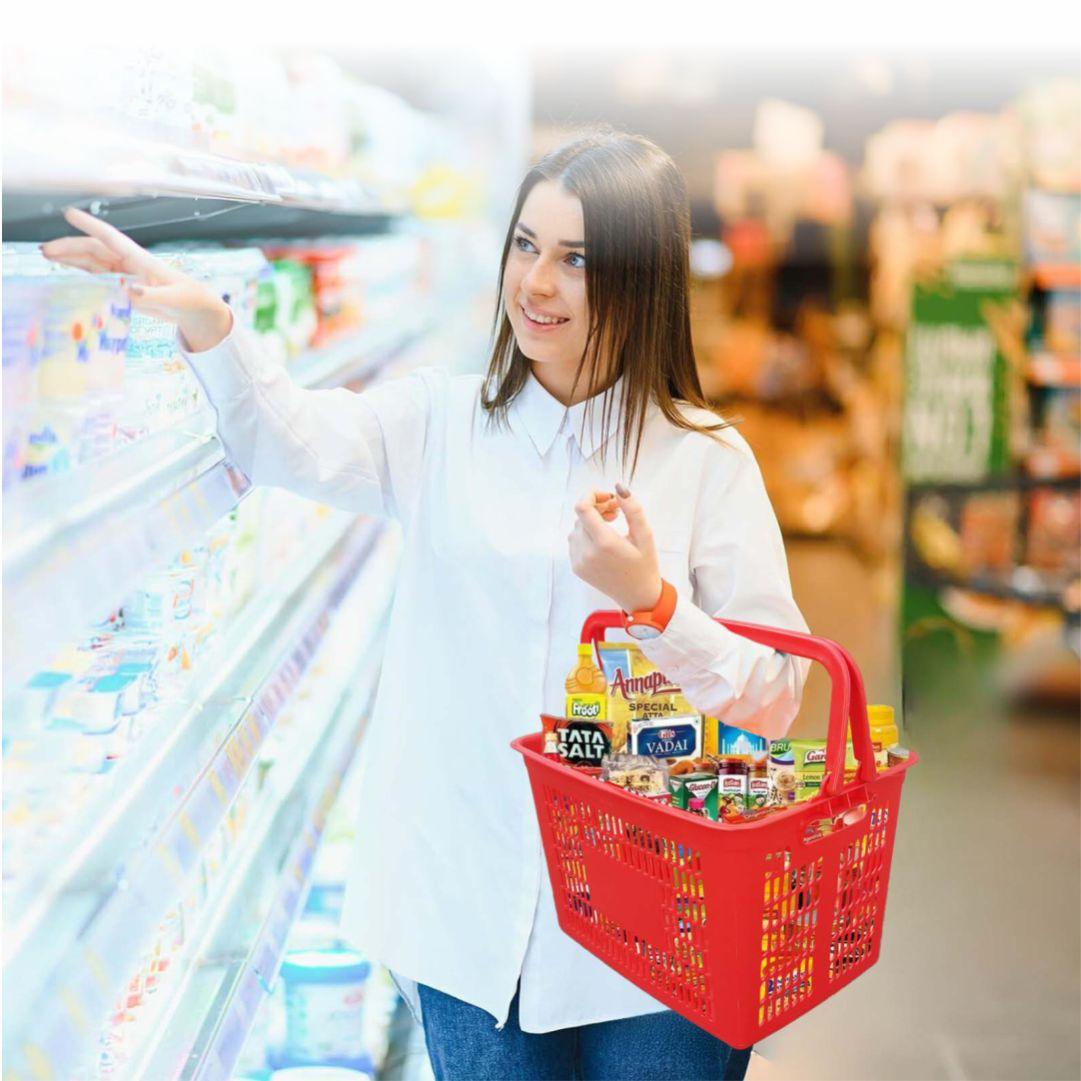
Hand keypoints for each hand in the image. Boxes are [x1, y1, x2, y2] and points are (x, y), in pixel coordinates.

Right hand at [40, 207, 231, 351]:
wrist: (196, 309)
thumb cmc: (189, 299)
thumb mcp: (174, 299)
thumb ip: (152, 296)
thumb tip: (129, 290)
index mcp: (141, 260)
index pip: (111, 239)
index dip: (90, 226)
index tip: (70, 213)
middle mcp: (129, 263)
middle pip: (94, 250)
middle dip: (69, 248)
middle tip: (45, 250)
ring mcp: (124, 274)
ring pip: (91, 262)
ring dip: (70, 258)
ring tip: (46, 256)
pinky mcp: (123, 286)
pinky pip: (96, 276)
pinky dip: (79, 272)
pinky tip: (64, 271)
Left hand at [568, 483, 662, 612]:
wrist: (638, 596)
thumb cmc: (645, 565)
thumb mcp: (645, 535)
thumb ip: (633, 509)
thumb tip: (618, 489)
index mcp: (604, 543)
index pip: (582, 508)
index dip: (592, 495)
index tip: (607, 497)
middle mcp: (586, 552)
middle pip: (581, 516)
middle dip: (597, 508)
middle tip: (617, 511)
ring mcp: (579, 561)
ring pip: (577, 527)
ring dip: (592, 521)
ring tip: (612, 523)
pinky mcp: (576, 568)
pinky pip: (575, 541)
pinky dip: (586, 534)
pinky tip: (603, 538)